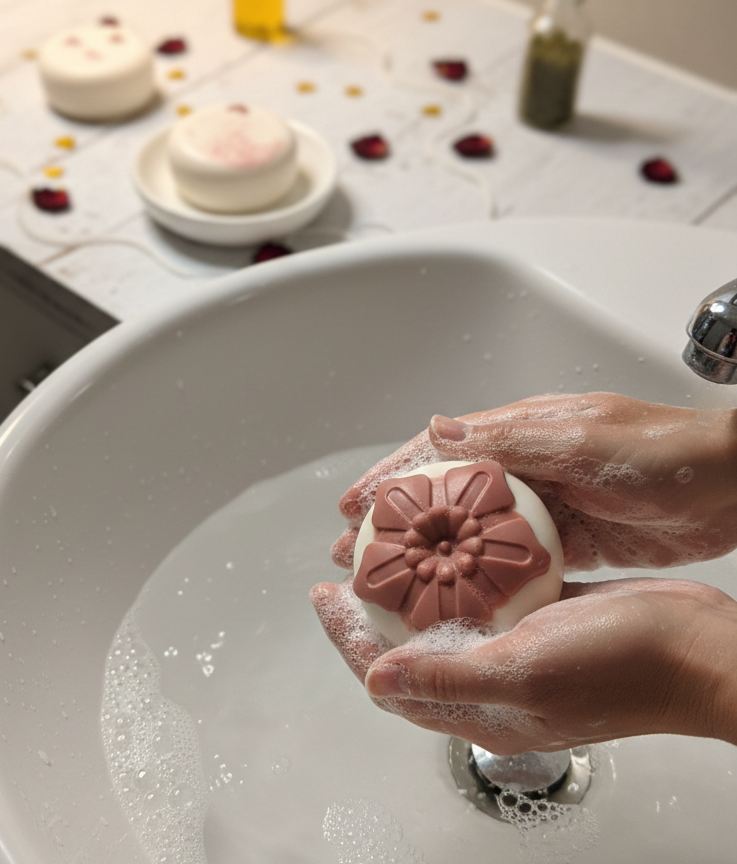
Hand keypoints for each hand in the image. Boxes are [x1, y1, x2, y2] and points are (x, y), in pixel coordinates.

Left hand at [311, 577, 736, 752]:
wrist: (695, 648)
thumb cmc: (619, 667)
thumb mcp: (524, 672)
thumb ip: (446, 679)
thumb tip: (374, 682)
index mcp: (479, 704)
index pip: (389, 676)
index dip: (347, 638)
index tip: (321, 595)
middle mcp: (492, 681)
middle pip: (408, 648)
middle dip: (369, 613)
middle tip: (342, 570)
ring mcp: (518, 651)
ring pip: (444, 622)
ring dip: (412, 592)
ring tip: (387, 554)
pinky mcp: (543, 621)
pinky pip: (486, 600)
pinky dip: (461, 577)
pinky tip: (453, 547)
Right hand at [332, 393, 736, 570]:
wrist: (732, 488)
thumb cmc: (666, 452)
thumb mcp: (582, 440)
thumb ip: (511, 438)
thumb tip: (439, 428)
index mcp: (519, 434)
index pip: (438, 453)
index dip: (390, 477)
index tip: (351, 504)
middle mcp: (524, 468)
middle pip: (444, 499)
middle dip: (398, 525)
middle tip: (355, 554)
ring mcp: (545, 508)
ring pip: (472, 536)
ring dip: (432, 557)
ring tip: (393, 586)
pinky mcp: (568, 542)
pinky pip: (512, 563)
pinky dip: (481, 579)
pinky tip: (457, 600)